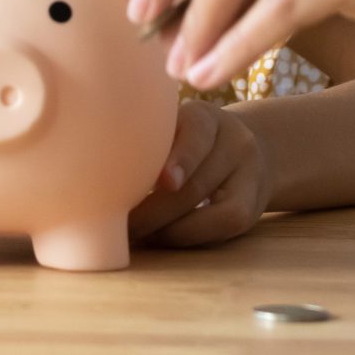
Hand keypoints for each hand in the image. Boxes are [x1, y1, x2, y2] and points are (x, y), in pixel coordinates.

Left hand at [128, 101, 270, 247]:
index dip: (182, 159)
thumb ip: (148, 143)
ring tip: (134, 237)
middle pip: (198, 184)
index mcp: (207, 117)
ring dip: (169, 230)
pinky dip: (187, 237)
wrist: (252, 149)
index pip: (197, 133)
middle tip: (120, 225)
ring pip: (213, 213)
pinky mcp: (251, 209)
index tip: (164, 182)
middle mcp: (235, 142)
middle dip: (155, 211)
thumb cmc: (189, 142)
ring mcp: (249, 175)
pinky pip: (220, 230)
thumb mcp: (175, 128)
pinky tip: (159, 238)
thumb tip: (103, 179)